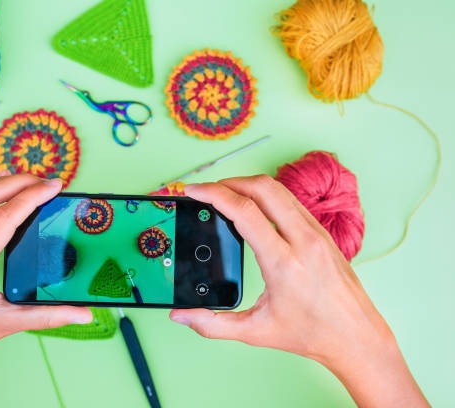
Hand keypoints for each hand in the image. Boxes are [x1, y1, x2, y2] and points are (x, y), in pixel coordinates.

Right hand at [170, 176, 427, 407]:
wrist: (356, 337)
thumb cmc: (311, 334)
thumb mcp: (255, 332)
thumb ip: (211, 324)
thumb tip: (179, 315)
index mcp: (283, 262)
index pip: (244, 211)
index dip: (214, 194)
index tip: (194, 191)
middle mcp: (303, 240)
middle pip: (263, 187)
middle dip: (229, 181)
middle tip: (207, 190)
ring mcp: (317, 233)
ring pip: (279, 190)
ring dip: (249, 185)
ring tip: (226, 195)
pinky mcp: (323, 234)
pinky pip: (292, 202)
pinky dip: (267, 196)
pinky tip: (254, 209)